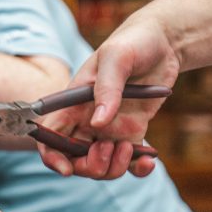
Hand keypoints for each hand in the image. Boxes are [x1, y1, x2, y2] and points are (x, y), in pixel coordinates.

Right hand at [38, 16, 178, 178]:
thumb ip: (106, 89)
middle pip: (75, 158)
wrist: (162, 42)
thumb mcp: (117, 58)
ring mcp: (109, 128)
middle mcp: (86, 119)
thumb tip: (97, 123)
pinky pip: (129, 161)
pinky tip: (148, 161)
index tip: (67, 169)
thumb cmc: (132, 43)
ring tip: (131, 148)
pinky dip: (137, 168)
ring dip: (113, 168)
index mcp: (72, 103)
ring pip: (101, 165)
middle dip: (89, 165)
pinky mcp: (132, 132)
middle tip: (110, 148)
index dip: (52, 156)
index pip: (50, 136)